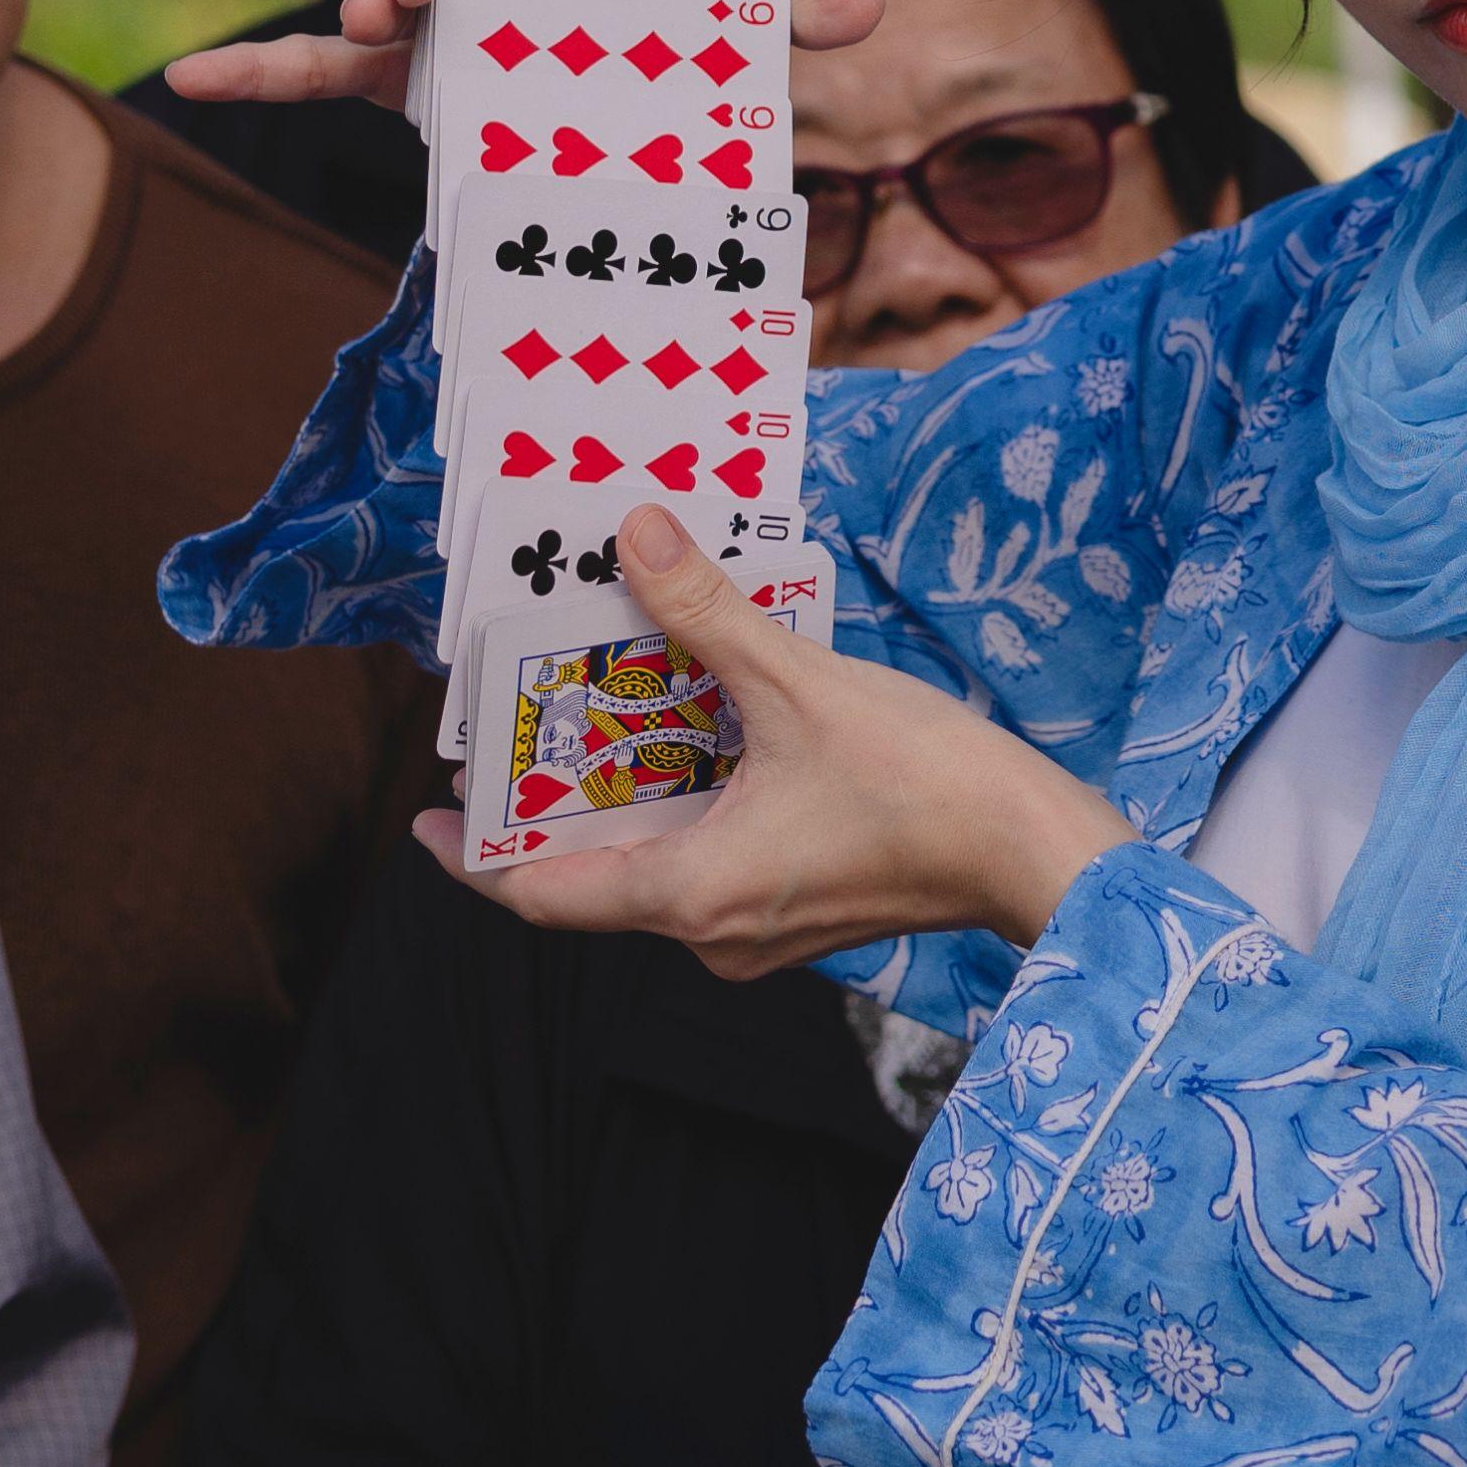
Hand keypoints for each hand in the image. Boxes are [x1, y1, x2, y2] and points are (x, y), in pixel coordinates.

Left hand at [416, 500, 1128, 965]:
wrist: (1036, 849)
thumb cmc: (923, 783)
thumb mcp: (798, 681)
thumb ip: (704, 611)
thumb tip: (632, 534)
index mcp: (688, 895)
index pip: (540, 894)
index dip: (474, 856)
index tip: (430, 814)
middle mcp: (712, 931)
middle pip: (594, 876)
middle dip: (554, 803)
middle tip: (527, 728)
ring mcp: (760, 930)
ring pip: (656, 866)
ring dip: (627, 797)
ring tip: (608, 713)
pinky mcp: (804, 910)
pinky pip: (712, 862)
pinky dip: (688, 803)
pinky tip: (705, 732)